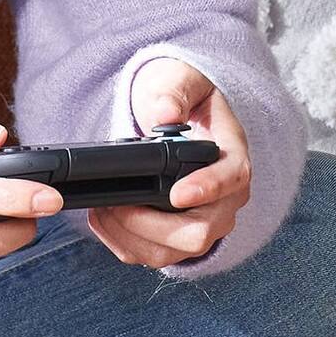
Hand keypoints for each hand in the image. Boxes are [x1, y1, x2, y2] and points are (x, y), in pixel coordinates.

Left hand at [83, 56, 253, 269]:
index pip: (231, 180)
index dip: (206, 190)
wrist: (179, 119)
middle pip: (199, 233)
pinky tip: (104, 219)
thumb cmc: (186, 100)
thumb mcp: (183, 81)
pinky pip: (150, 256)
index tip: (177, 193)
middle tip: (115, 203)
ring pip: (170, 253)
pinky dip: (122, 243)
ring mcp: (204, 225)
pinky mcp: (179, 240)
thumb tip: (165, 114)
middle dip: (149, 224)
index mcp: (232, 158)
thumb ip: (175, 93)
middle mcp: (225, 200)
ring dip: (129, 236)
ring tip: (102, 208)